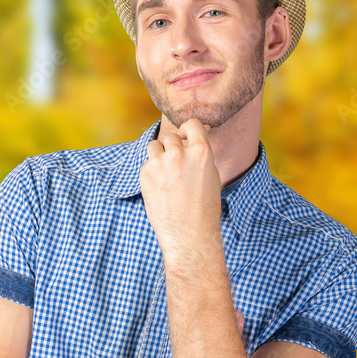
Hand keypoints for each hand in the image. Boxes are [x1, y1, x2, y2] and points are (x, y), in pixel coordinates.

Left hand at [139, 118, 221, 258]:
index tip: (186, 138)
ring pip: (154, 146)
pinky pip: (147, 164)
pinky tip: (161, 189)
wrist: (189, 233)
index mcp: (201, 151)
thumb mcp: (211, 174)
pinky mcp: (145, 174)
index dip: (188, 130)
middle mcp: (179, 153)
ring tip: (168, 177)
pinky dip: (152, 172)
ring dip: (159, 156)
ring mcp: (160, 163)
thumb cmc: (204, 206)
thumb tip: (197, 131)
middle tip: (178, 169)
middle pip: (171, 136)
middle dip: (173, 148)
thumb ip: (201, 151)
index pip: (191, 124)